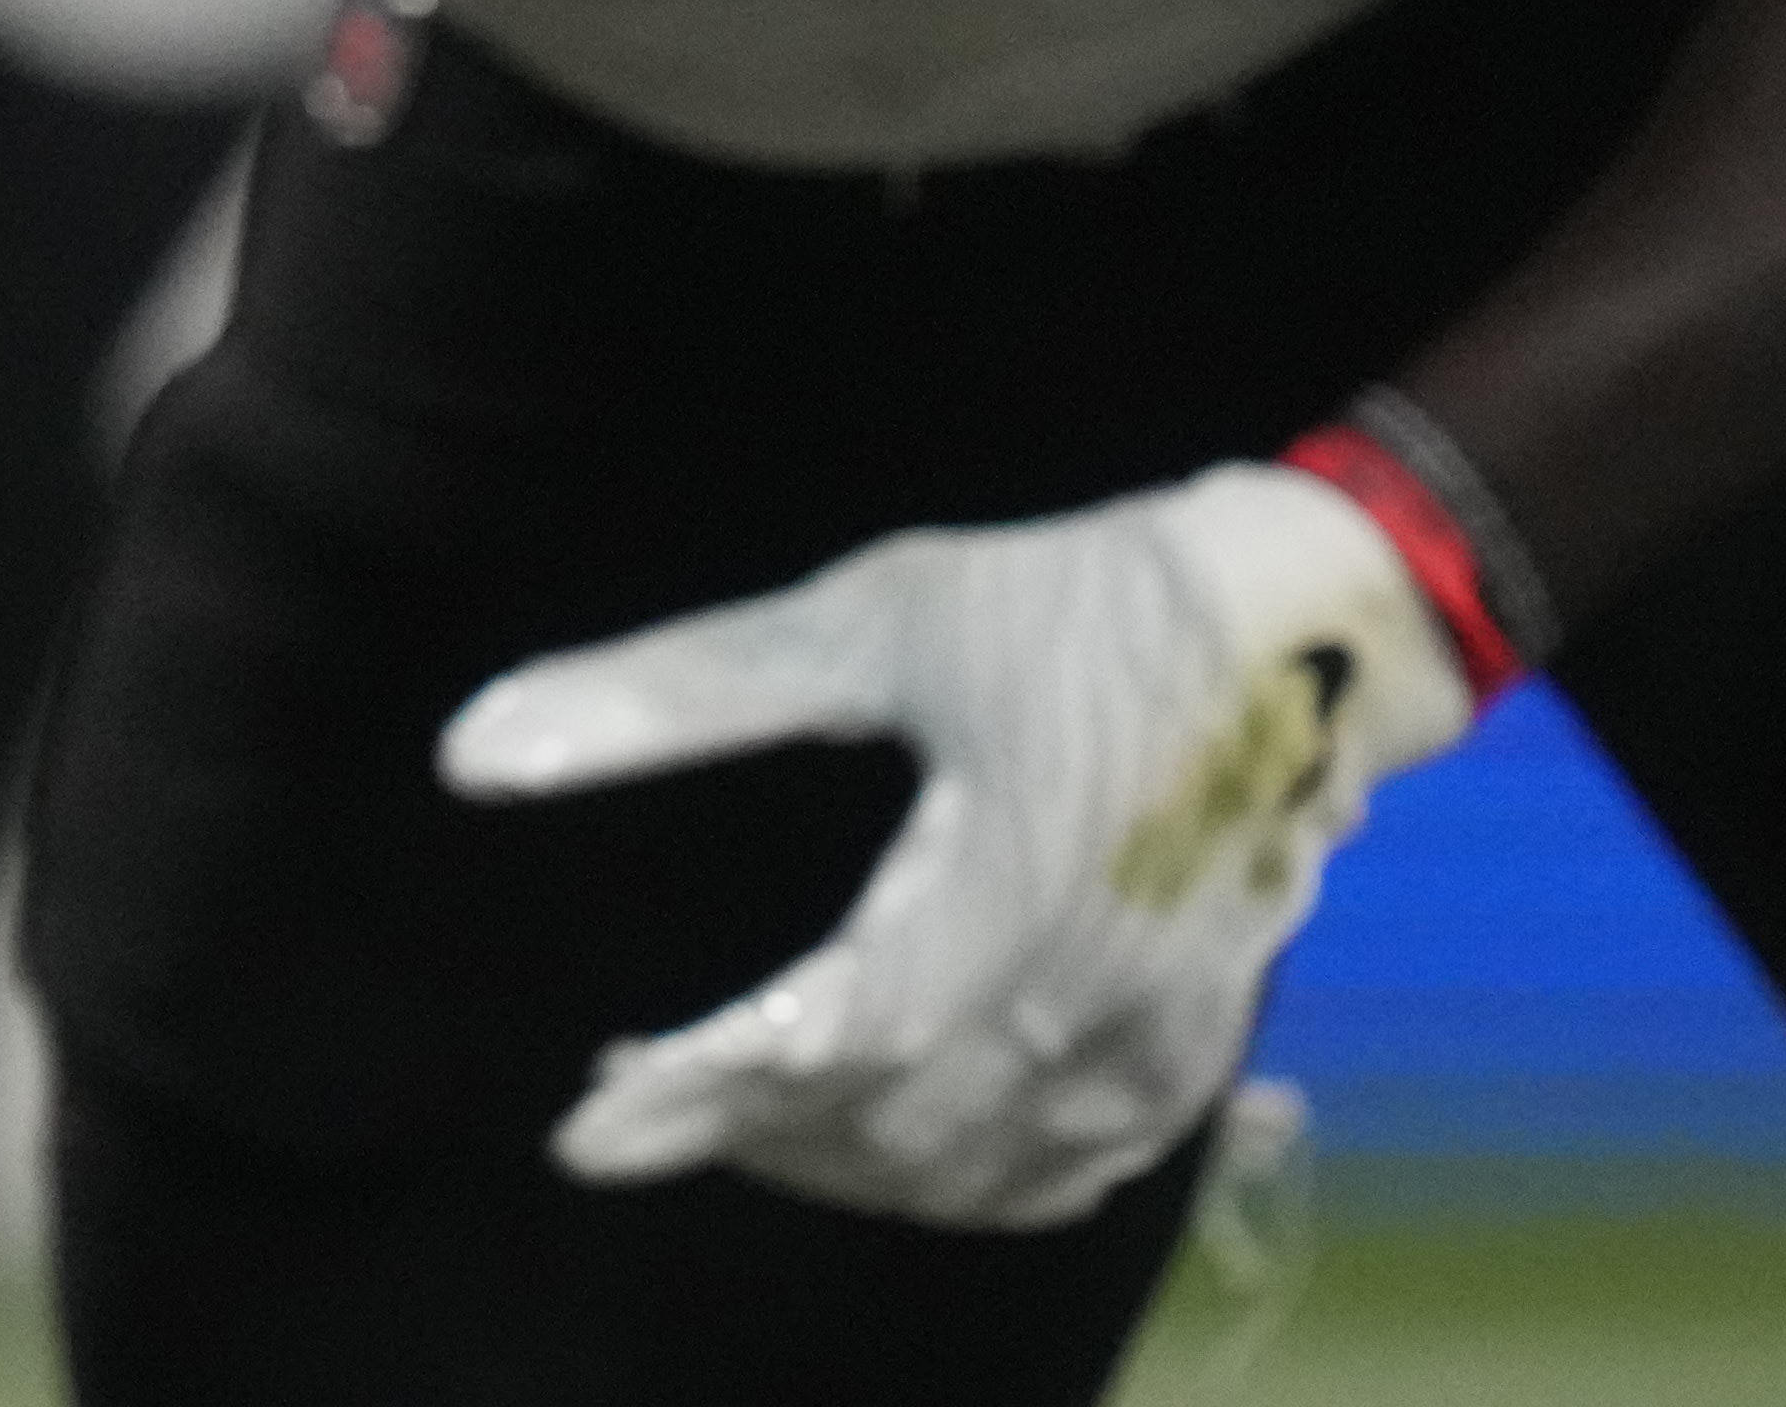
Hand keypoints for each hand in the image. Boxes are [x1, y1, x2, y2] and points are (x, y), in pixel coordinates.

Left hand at [436, 459, 1478, 1229]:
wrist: (1314, 628)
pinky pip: (1061, 1173)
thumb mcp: (867, 618)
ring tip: (732, 1113)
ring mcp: (1149, 1042)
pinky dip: (956, 1184)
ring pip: (965, 1174)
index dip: (694, 1105)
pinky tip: (887, 1144)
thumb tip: (472, 754)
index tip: (582, 1130)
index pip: (814, 1050)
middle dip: (741, 1133)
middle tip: (631, 1098)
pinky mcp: (1192, 1050)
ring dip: (837, 1167)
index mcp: (994, 896)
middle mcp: (1077, 1000)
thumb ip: (673, 696)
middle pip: (882, 1131)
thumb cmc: (1078, 601)